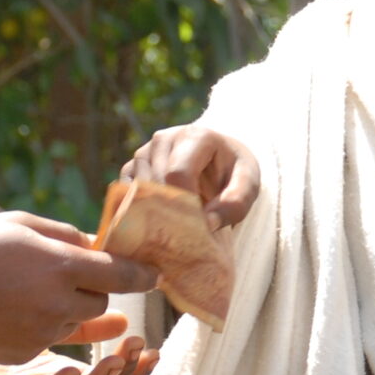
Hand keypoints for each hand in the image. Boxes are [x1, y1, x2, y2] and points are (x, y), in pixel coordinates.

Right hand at [0, 211, 156, 361]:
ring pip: (76, 321)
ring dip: (68, 307)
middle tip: (67, 271)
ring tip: (28, 287)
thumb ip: (64, 234)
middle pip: (102, 300)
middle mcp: (57, 303)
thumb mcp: (18, 224)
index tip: (156, 273)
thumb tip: (97, 242)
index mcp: (60, 265)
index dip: (143, 273)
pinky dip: (43, 325)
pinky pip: (50, 339)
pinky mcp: (22, 354)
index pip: (121, 273)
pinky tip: (12, 308)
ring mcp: (40, 333)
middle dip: (94, 287)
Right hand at [119, 125, 261, 229]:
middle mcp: (164, 139)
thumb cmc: (234, 172)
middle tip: (182, 238)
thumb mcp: (249, 185)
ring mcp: (145, 152)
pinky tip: (153, 227)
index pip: (178, 173)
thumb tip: (207, 224)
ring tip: (170, 233)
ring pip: (137, 189)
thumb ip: (236, 204)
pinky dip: (136, 212)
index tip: (198, 228)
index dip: (185, 204)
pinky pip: (125, 193)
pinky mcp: (132, 168)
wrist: (219, 160)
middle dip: (169, 212)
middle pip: (155, 183)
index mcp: (195, 136)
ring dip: (152, 214)